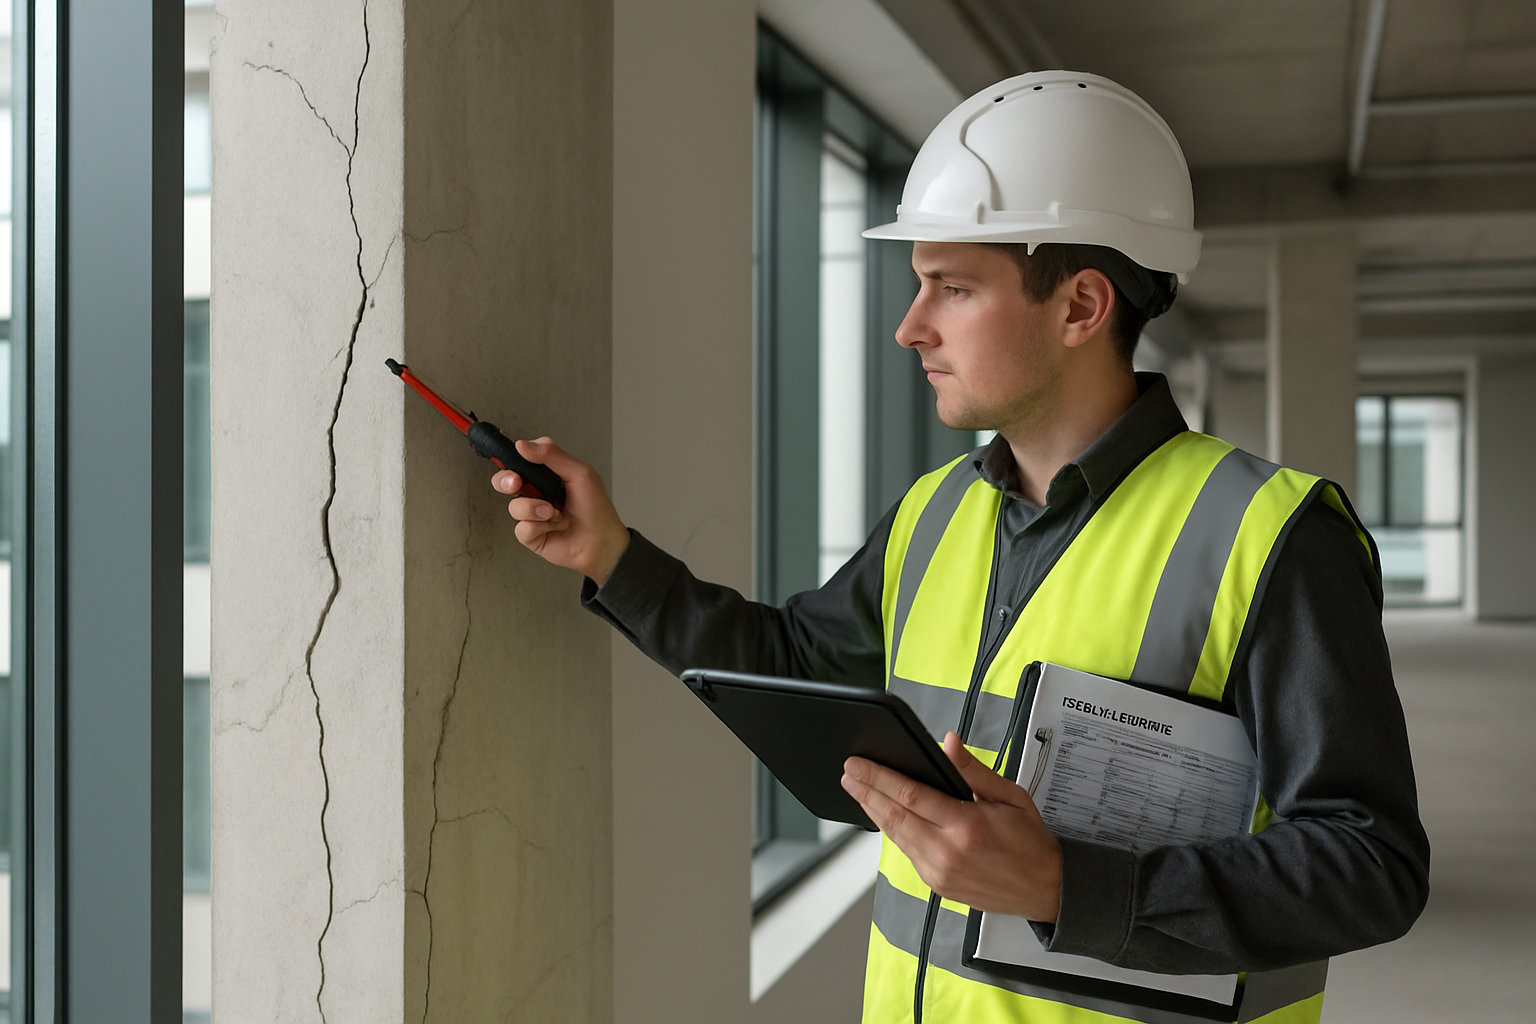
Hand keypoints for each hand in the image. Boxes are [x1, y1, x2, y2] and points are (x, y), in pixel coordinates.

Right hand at [492, 437, 630, 583]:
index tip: (512, 457)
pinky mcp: (531, 534)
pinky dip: (540, 526)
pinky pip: (522, 527)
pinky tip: (556, 527)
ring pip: (514, 506)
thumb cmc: (597, 508)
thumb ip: (551, 455)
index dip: (510, 458)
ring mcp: (532, 514)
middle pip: (505, 480)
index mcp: (546, 474)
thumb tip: (524, 444)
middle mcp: (536, 492)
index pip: (520, 459)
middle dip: (506, 480)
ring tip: (556, 513)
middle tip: (516, 483)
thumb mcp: (579, 473)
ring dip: (536, 509)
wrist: (602, 542)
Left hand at [842, 732, 1061, 921]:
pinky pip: (907, 852)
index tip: (858, 764)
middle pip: (894, 817)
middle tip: (847, 773)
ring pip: (895, 836)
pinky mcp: (937, 885)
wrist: (1046, 889)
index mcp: (967, 826)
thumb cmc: (1031, 841)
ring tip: (857, 789)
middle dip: (866, 792)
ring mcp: (940, 872)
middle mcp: (948, 852)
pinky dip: (893, 831)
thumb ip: (973, 770)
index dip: (879, 777)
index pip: (911, 795)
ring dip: (873, 811)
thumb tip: (948, 743)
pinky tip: (883, 815)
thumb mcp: (1010, 796)